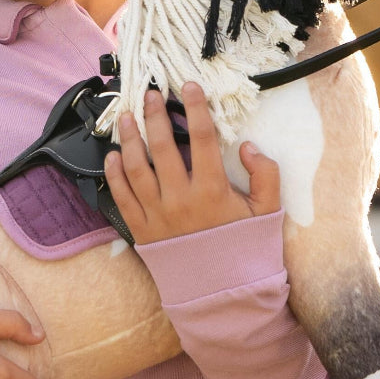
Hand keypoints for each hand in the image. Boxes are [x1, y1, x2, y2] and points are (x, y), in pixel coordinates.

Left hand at [103, 81, 280, 243]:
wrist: (223, 292)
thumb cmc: (245, 249)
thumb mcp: (268, 212)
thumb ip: (266, 175)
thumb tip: (248, 146)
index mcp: (213, 190)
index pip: (201, 137)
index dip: (194, 107)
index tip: (188, 85)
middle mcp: (180, 199)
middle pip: (162, 146)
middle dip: (154, 115)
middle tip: (149, 94)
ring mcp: (157, 215)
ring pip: (136, 167)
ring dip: (128, 138)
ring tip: (126, 117)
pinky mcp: (141, 231)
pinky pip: (122, 197)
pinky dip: (114, 174)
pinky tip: (111, 156)